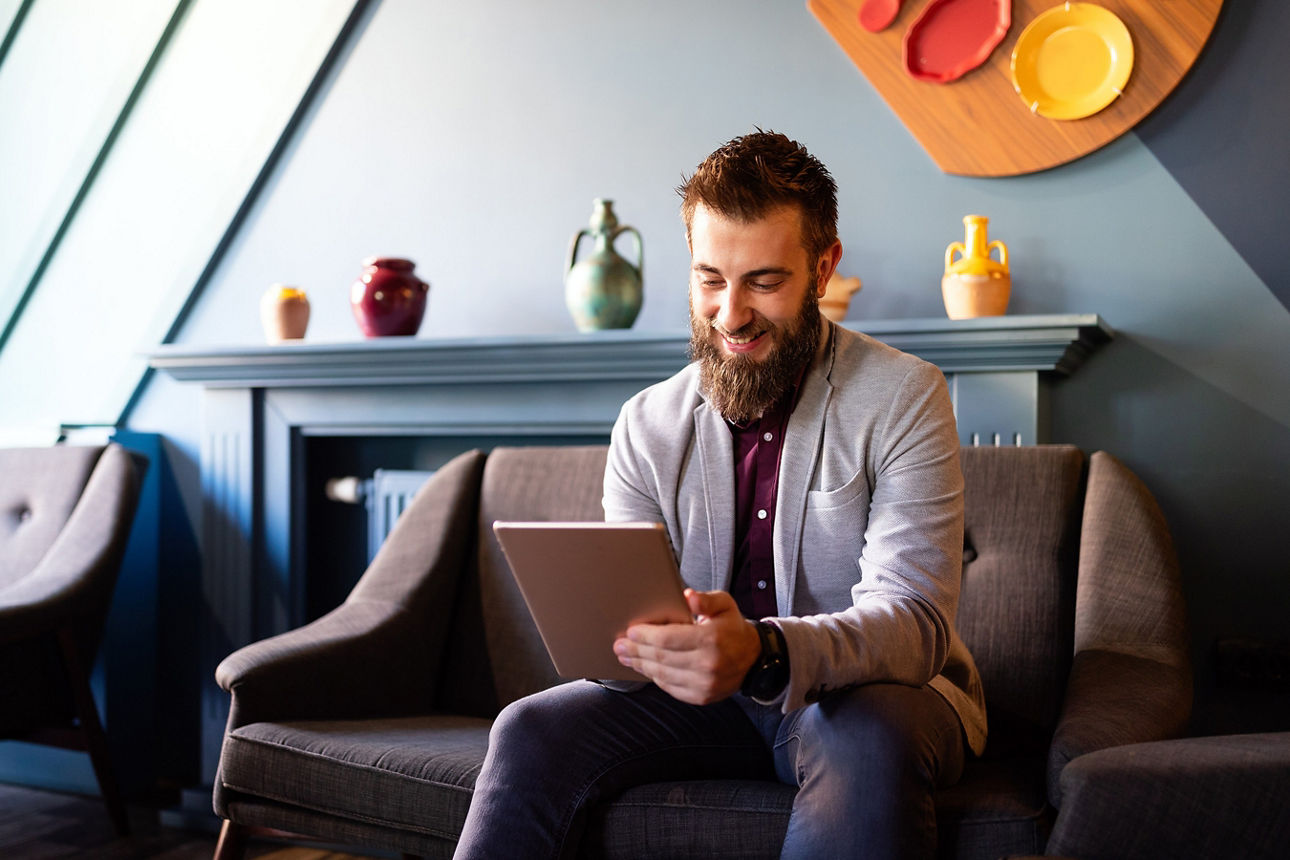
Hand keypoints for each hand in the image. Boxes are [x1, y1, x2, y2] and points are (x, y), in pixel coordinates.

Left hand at [613, 589, 760, 704]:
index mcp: (711, 639)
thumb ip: (705, 599)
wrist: (752, 658)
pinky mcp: (701, 696)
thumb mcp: (724, 604)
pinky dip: (655, 677)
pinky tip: (645, 667)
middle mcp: (708, 664)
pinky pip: (670, 687)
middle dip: (636, 650)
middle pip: (661, 657)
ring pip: (662, 674)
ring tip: (626, 656)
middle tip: (619, 645)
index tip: (630, 631)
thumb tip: (687, 595)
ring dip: (640, 665)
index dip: (645, 636)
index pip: (668, 638)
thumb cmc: (732, 628)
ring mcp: (705, 683)